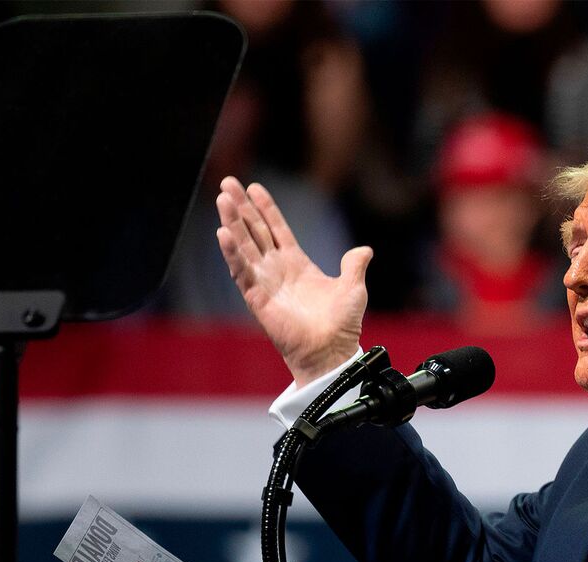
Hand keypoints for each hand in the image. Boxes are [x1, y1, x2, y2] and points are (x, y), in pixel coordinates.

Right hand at [215, 177, 372, 385]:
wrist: (330, 352)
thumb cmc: (341, 325)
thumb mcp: (353, 288)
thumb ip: (354, 266)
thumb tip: (364, 251)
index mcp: (297, 264)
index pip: (277, 229)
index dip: (266, 208)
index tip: (254, 187)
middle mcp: (277, 270)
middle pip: (254, 231)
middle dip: (241, 207)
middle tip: (227, 183)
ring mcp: (265, 282)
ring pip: (244, 245)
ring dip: (232, 222)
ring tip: (222, 198)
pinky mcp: (257, 297)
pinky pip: (241, 271)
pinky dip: (232, 252)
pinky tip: (223, 232)